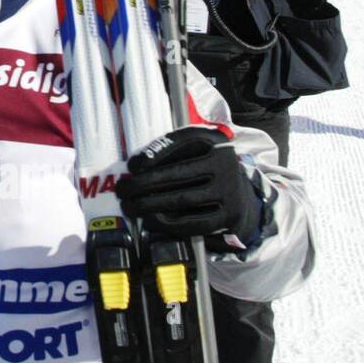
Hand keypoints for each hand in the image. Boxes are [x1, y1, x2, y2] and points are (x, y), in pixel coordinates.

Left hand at [116, 125, 262, 248]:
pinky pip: (193, 222)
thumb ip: (168, 154)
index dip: (154, 153)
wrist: (241, 195)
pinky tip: (149, 221)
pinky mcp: (230, 214)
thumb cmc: (203, 170)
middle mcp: (225, 161)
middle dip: (143, 183)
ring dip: (149, 205)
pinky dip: (167, 223)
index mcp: (213, 139)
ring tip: (129, 206)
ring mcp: (230, 189)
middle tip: (122, 190)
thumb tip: (131, 170)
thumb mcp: (192, 152)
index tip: (132, 166)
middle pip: (178, 173)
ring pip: (182, 199)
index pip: (181, 141)